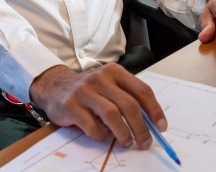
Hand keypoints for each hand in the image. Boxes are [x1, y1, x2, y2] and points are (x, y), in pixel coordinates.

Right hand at [28, 63, 166, 149]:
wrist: (55, 86)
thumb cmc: (89, 89)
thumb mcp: (109, 86)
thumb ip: (127, 98)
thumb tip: (150, 122)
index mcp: (115, 72)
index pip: (142, 90)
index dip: (155, 110)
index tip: (161, 127)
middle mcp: (100, 78)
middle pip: (129, 104)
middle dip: (141, 127)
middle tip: (145, 142)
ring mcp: (84, 91)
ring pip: (112, 114)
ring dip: (123, 133)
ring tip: (127, 142)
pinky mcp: (70, 105)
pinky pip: (91, 125)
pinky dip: (100, 135)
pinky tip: (102, 136)